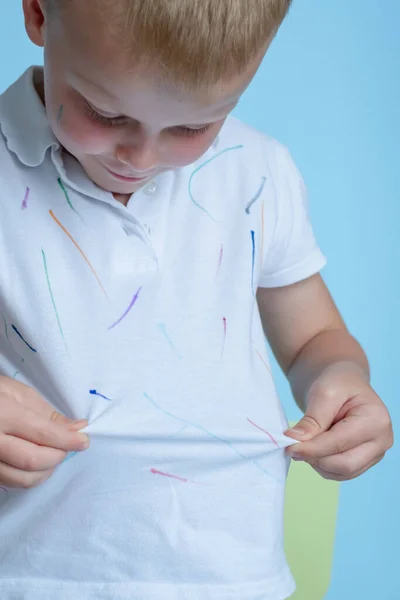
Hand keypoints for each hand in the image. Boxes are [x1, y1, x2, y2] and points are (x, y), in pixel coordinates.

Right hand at [0, 376, 88, 488]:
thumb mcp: (20, 394)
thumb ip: (48, 415)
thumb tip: (77, 428)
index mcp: (2, 415)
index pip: (41, 434)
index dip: (67, 440)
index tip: (84, 441)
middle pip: (32, 460)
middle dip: (58, 455)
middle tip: (70, 446)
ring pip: (22, 479)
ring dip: (46, 470)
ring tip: (54, 454)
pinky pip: (11, 482)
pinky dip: (30, 477)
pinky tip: (38, 464)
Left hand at [285, 362, 393, 480]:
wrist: (344, 384)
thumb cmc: (337, 383)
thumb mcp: (323, 392)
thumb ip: (312, 419)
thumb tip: (295, 441)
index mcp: (376, 420)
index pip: (341, 443)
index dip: (312, 448)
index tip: (288, 446)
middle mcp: (382, 441)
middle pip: (345, 465)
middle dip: (315, 458)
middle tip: (292, 447)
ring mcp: (375, 454)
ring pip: (342, 473)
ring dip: (317, 463)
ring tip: (304, 443)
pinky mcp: (364, 461)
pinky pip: (340, 473)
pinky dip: (322, 465)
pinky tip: (313, 448)